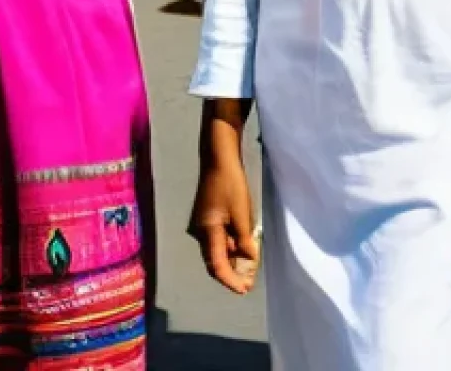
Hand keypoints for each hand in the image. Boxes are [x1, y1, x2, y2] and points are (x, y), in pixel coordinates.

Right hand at [188, 156, 258, 294]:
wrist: (218, 158)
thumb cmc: (231, 184)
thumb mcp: (242, 213)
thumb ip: (245, 239)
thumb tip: (249, 260)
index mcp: (207, 232)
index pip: (217, 266)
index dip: (230, 281)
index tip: (243, 290)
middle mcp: (200, 231)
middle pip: (215, 260)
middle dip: (231, 273)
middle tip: (248, 283)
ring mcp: (202, 223)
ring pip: (218, 248)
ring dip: (232, 258)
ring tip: (250, 266)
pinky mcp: (207, 216)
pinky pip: (218, 237)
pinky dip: (230, 244)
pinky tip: (243, 245)